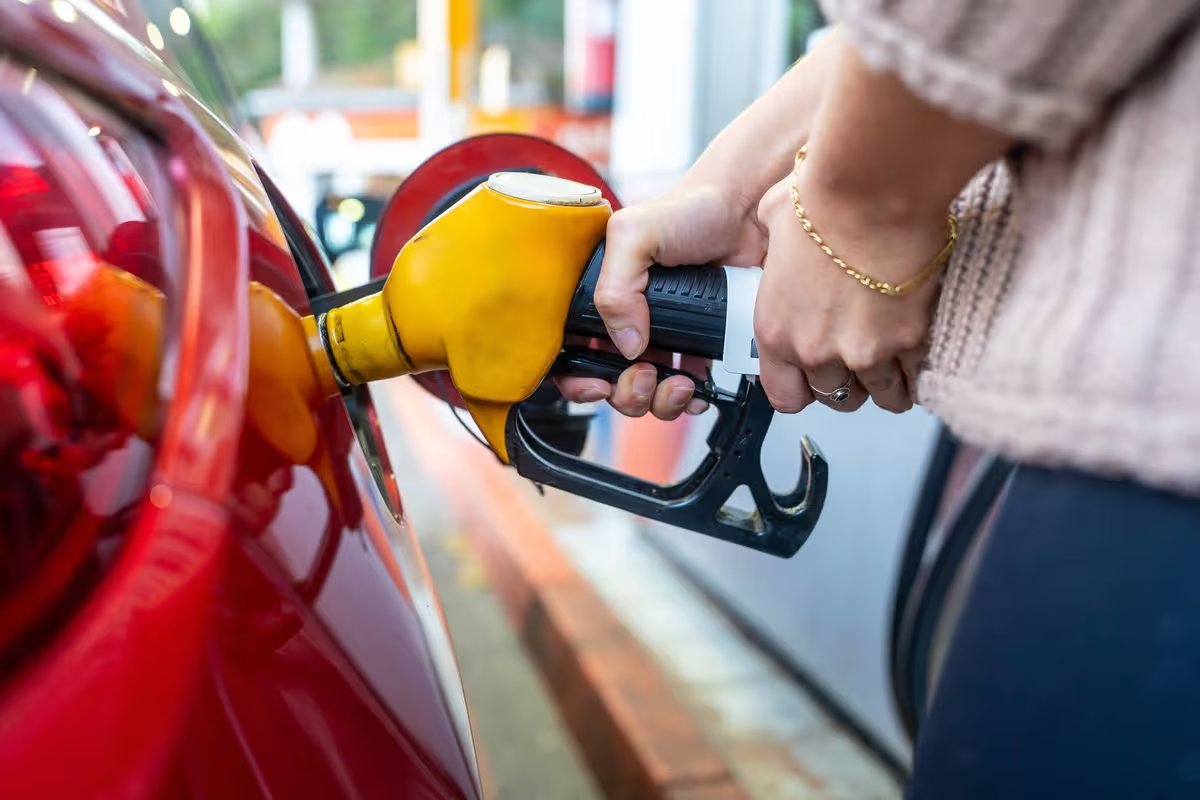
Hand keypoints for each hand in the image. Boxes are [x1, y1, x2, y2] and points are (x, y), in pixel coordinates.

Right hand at [556, 183, 764, 418]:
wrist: (749, 211)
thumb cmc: (690, 209)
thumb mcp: (634, 235)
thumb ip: (615, 287)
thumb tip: (625, 344)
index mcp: (602, 296)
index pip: (571, 352)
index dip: (577, 379)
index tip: (597, 385)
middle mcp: (628, 319)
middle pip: (610, 382)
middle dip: (626, 392)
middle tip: (644, 375)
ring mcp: (664, 335)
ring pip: (648, 392)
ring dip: (659, 401)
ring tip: (678, 383)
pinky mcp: (700, 343)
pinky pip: (687, 388)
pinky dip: (690, 398)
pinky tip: (698, 387)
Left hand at [752, 167, 950, 414]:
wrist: (875, 188)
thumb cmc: (825, 197)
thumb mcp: (774, 226)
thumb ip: (776, 251)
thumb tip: (783, 237)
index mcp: (776, 330)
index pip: (784, 394)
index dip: (802, 387)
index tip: (813, 377)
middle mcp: (818, 351)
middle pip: (836, 397)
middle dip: (848, 381)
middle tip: (860, 354)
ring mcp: (866, 352)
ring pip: (882, 396)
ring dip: (888, 381)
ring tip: (896, 356)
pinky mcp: (912, 341)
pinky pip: (919, 377)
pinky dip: (921, 368)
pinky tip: (922, 348)